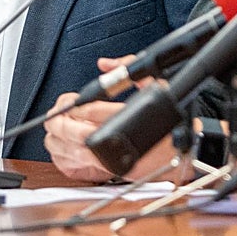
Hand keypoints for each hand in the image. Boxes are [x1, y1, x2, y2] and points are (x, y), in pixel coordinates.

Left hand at [44, 57, 182, 182]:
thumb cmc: (169, 121)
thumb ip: (128, 67)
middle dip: (61, 123)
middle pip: (76, 133)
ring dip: (59, 140)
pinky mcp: (110, 172)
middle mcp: (119, 143)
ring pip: (72, 153)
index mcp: (129, 119)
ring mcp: (113, 161)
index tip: (71, 102)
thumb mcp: (155, 84)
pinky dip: (65, 158)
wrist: (181, 152)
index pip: (92, 111)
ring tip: (57, 129)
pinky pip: (79, 168)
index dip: (76, 106)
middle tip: (55, 116)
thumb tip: (104, 64)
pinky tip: (65, 147)